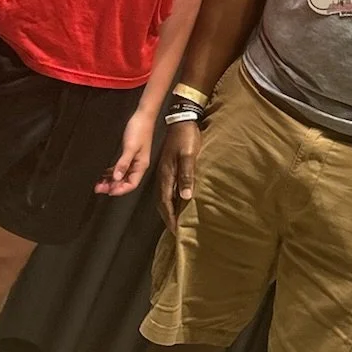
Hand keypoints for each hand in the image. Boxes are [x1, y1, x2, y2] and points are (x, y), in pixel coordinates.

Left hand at [96, 107, 154, 196]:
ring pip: (121, 176)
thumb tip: (117, 177)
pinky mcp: (129, 155)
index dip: (120, 190)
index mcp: (141, 165)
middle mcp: (138, 165)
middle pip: (125, 182)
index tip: (108, 191)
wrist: (142, 116)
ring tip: (99, 183)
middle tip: (99, 188)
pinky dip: (112, 172)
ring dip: (111, 180)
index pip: (131, 184)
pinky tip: (104, 174)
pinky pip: (120, 168)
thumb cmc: (140, 129)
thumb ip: (123, 163)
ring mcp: (133, 160)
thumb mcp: (130, 147)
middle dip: (112, 186)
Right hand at [156, 118, 203, 232]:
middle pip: (162, 202)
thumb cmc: (186, 138)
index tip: (176, 231)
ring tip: (176, 219)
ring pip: (164, 195)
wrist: (182, 120)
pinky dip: (171, 198)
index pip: (166, 202)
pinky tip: (178, 200)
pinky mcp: (170, 167)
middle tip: (175, 230)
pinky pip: (168, 188)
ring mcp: (165, 171)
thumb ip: (187, 175)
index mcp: (167, 175)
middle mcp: (163, 176)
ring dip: (169, 208)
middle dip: (168, 216)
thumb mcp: (188, 156)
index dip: (171, 217)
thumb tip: (185, 197)